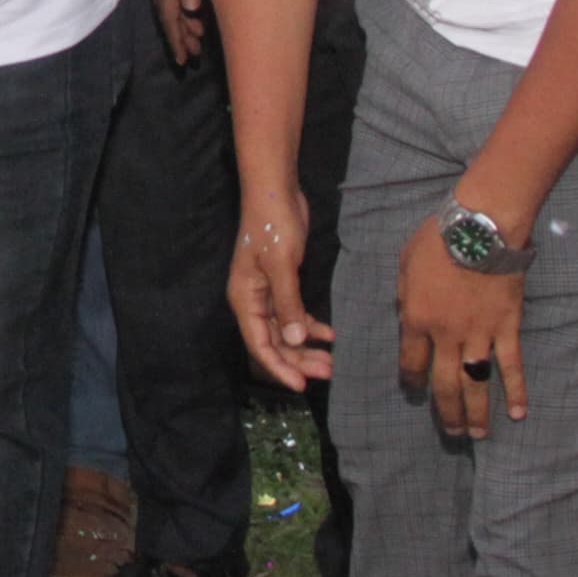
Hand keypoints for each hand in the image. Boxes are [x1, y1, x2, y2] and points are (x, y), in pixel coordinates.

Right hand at [221, 179, 325, 389]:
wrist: (275, 190)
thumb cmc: (273, 224)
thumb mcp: (281, 265)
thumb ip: (288, 304)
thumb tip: (296, 341)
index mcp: (245, 299)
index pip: (259, 344)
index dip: (279, 367)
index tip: (301, 386)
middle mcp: (253, 300)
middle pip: (275, 342)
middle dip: (298, 360)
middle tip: (327, 372)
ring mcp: (268, 292)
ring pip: (287, 331)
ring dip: (307, 347)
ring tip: (332, 361)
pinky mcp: (283, 282)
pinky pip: (295, 314)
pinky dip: (311, 325)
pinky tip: (330, 334)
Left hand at [394, 224, 527, 440]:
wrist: (481, 228)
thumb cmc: (438, 239)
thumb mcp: (406, 263)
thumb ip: (405, 294)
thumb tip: (406, 314)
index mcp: (417, 320)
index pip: (410, 362)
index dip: (411, 380)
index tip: (413, 391)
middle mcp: (446, 336)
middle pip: (445, 384)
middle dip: (446, 411)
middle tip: (451, 432)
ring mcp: (479, 335)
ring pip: (476, 383)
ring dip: (477, 412)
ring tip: (477, 434)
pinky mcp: (507, 328)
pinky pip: (512, 365)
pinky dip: (517, 390)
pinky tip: (518, 413)